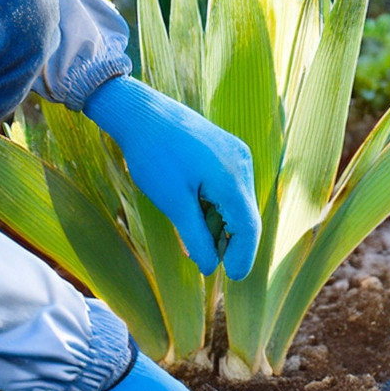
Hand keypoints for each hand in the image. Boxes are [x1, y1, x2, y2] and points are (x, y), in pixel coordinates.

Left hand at [83, 76, 259, 278]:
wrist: (140, 111)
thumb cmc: (154, 156)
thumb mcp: (174, 203)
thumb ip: (196, 238)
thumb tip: (210, 267)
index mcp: (233, 178)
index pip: (249, 228)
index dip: (242, 256)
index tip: (230, 278)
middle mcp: (242, 164)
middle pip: (246, 216)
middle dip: (229, 242)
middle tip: (206, 262)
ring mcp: (236, 154)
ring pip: (237, 203)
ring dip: (220, 225)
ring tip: (194, 238)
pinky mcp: (226, 150)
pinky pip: (229, 187)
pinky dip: (216, 207)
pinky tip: (195, 214)